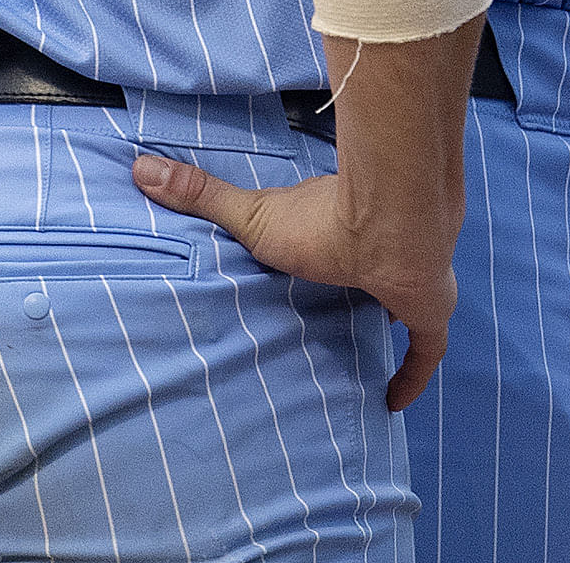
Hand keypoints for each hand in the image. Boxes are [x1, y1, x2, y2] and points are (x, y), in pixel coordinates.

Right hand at [138, 151, 460, 408]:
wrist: (390, 225)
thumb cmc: (323, 220)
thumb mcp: (252, 216)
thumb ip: (202, 196)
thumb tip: (139, 167)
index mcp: (343, 227)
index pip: (336, 242)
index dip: (326, 257)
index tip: (311, 270)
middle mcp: (382, 252)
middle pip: (372, 276)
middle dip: (359, 292)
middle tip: (334, 319)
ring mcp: (412, 282)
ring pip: (403, 305)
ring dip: (387, 321)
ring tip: (361, 353)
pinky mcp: (430, 312)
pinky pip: (426, 350)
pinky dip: (413, 374)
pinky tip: (394, 401)